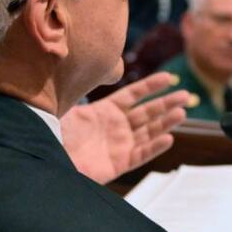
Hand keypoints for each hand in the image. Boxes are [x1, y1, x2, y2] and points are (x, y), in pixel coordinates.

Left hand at [60, 72, 192, 183]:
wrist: (45, 161)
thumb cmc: (51, 135)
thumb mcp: (66, 109)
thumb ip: (80, 91)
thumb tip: (86, 67)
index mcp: (104, 111)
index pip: (133, 95)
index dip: (150, 86)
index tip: (168, 78)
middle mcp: (116, 127)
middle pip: (147, 113)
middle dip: (167, 104)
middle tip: (186, 95)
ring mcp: (119, 145)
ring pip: (149, 132)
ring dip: (166, 123)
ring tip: (181, 113)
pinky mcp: (119, 164)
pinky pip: (141, 154)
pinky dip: (155, 147)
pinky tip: (168, 138)